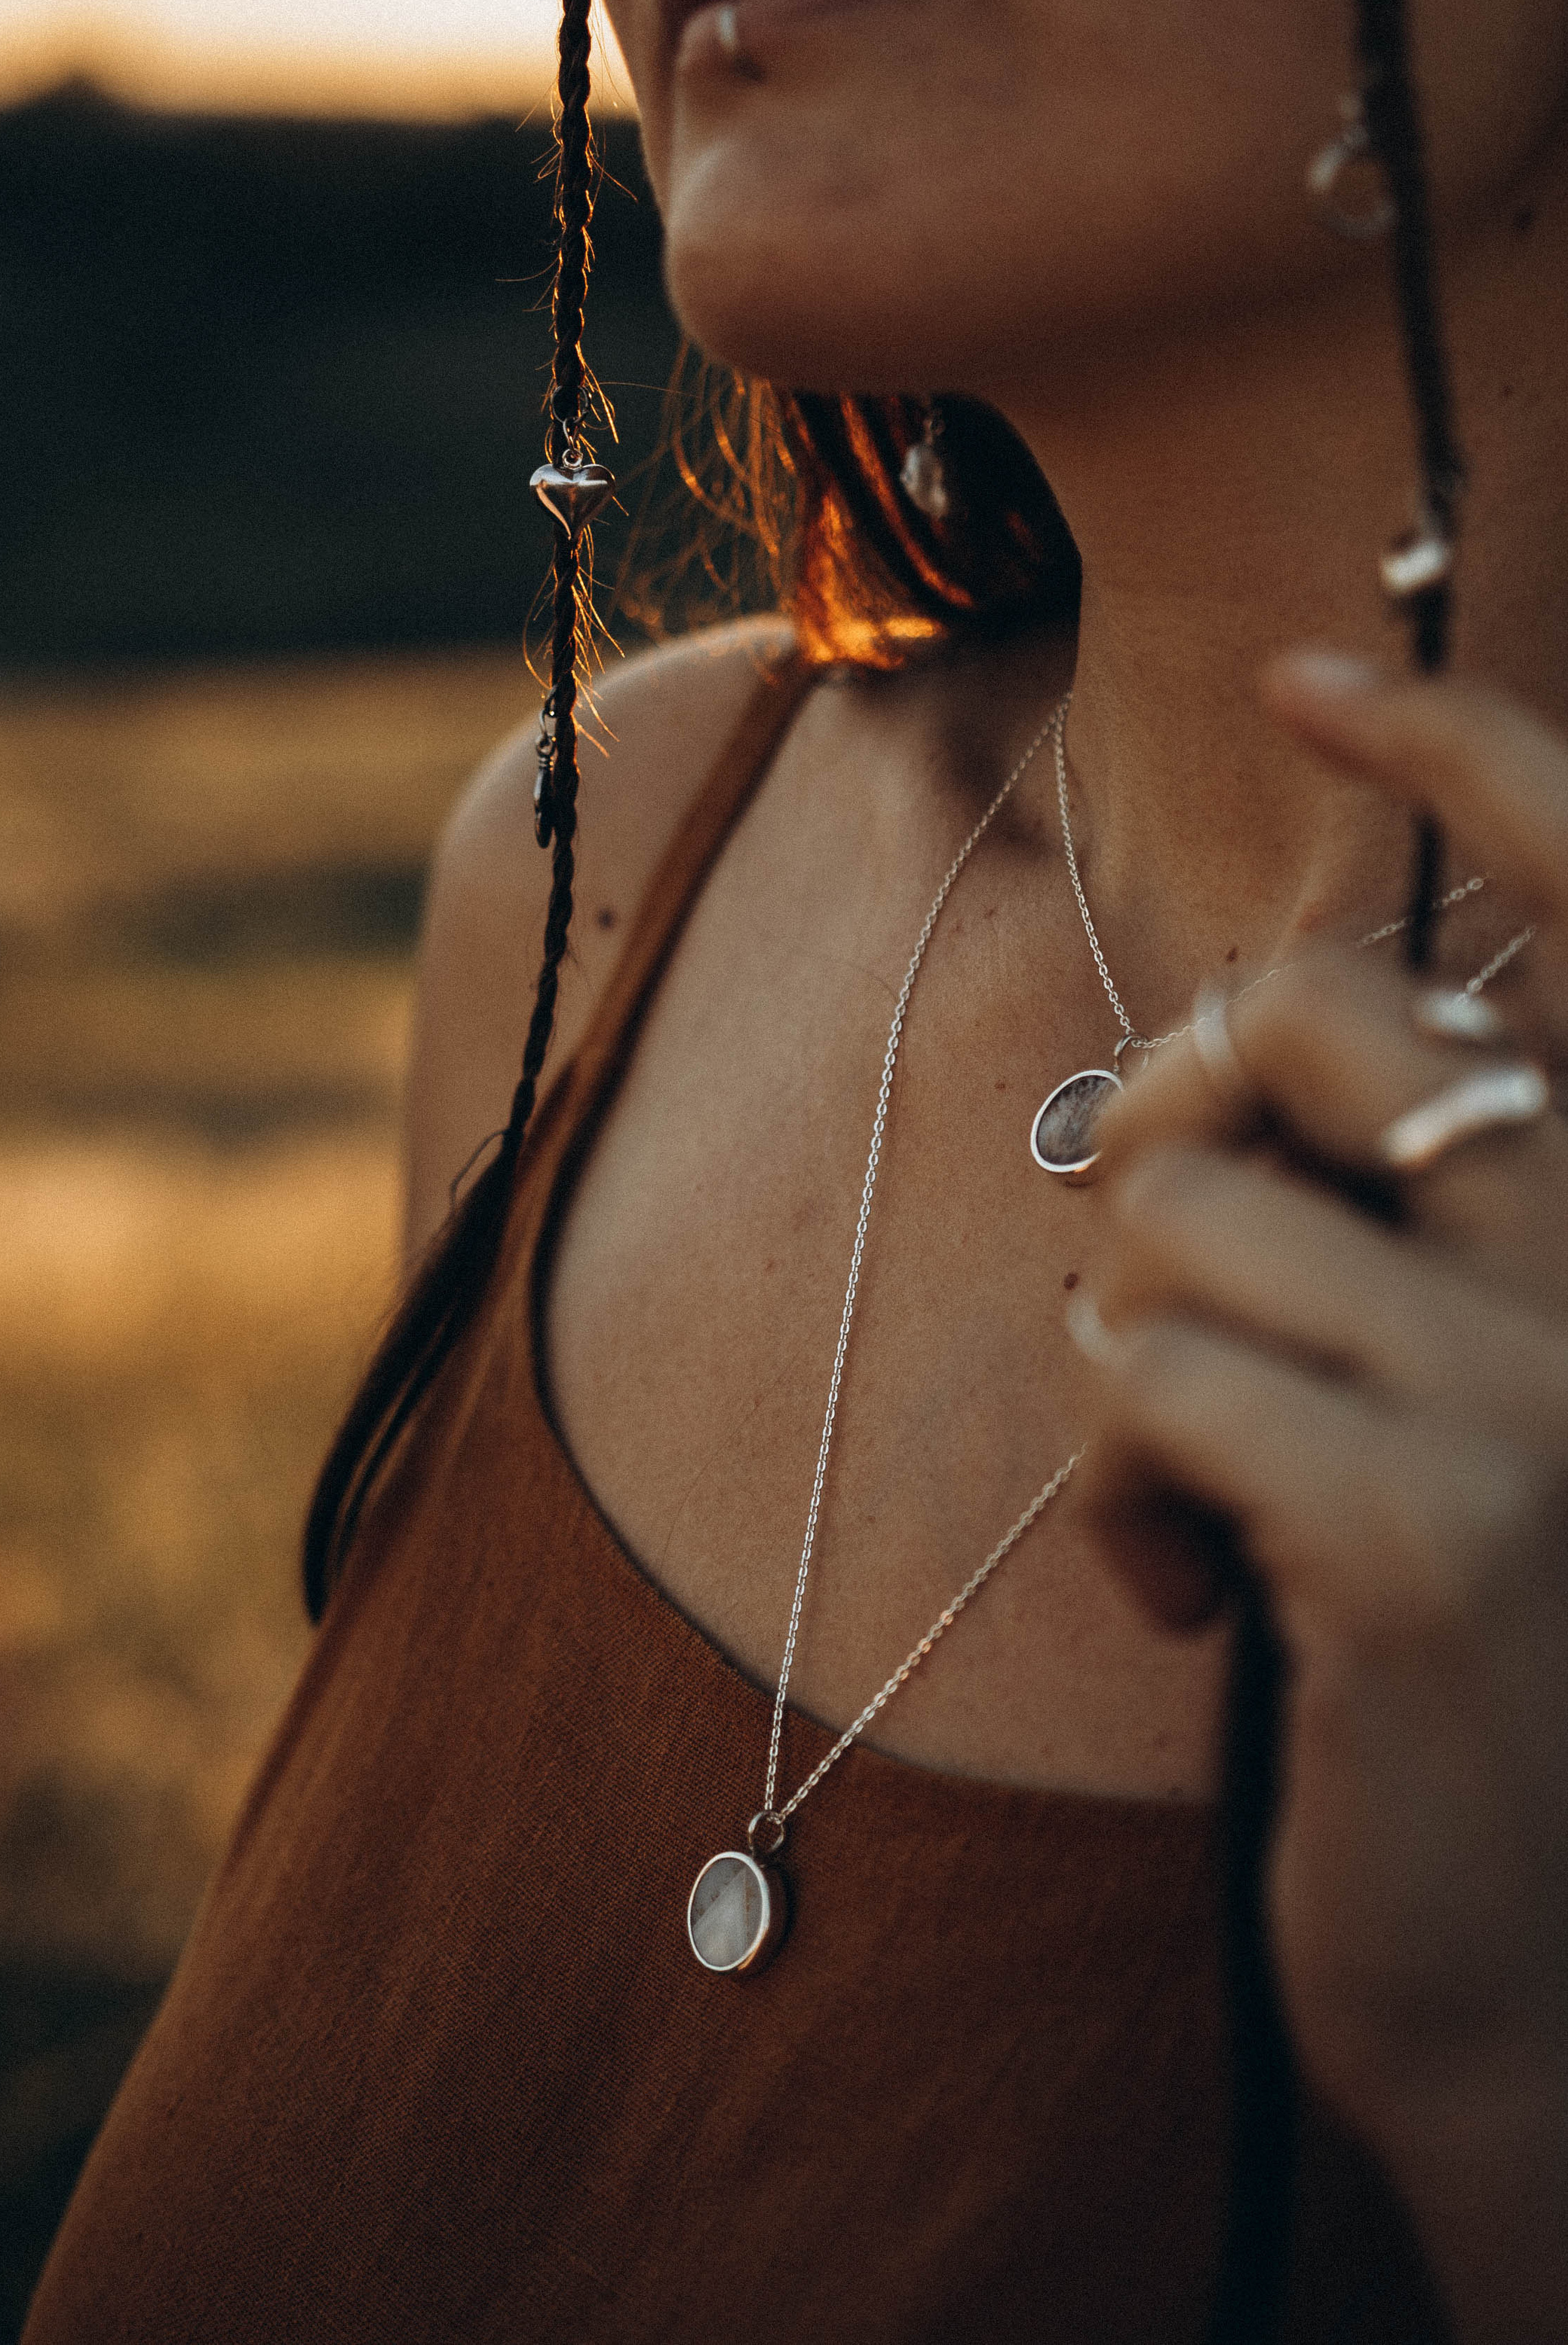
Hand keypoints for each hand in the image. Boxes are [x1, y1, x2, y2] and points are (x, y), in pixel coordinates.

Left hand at [1072, 651, 1567, 2344]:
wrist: (1523, 1969)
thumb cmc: (1452, 1643)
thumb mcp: (1438, 1394)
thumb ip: (1376, 1218)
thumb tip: (1196, 1071)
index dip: (1469, 751)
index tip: (1320, 666)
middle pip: (1301, 1015)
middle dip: (1161, 1118)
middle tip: (1156, 1277)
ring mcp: (1551, 1397)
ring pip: (1177, 1211)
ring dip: (1121, 1363)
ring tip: (1188, 1501)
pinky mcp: (1433, 1537)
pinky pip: (1144, 1373)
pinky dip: (1110, 1485)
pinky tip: (1191, 1599)